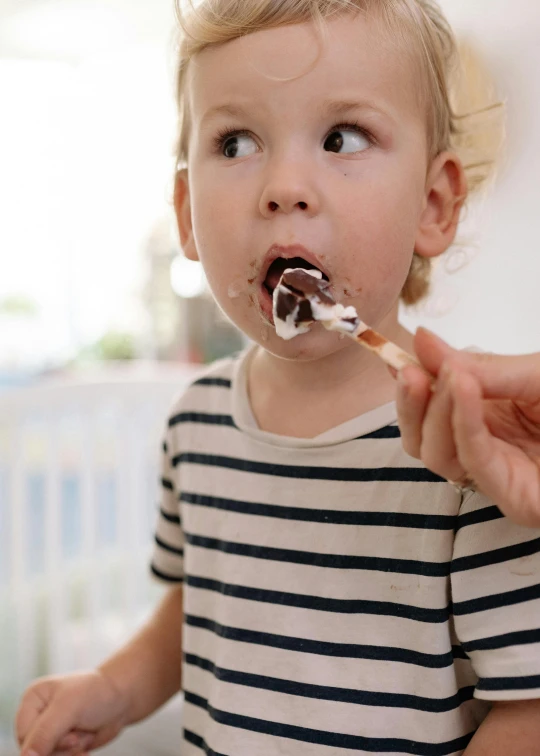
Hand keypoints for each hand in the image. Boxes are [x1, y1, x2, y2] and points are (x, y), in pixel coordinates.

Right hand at [16, 670, 130, 755]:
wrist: (123, 699)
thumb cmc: (97, 694)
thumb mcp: (69, 709)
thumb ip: (45, 733)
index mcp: (33, 699)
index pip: (24, 734)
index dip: (44, 742)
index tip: (70, 735)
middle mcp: (38, 714)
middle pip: (34, 749)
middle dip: (60, 748)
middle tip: (76, 738)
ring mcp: (50, 729)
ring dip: (68, 753)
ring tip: (82, 738)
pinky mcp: (62, 742)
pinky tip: (84, 751)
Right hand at [395, 328, 539, 526]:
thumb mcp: (532, 372)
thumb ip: (477, 365)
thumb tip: (420, 342)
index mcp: (485, 418)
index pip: (429, 410)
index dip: (408, 387)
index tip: (395, 356)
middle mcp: (485, 449)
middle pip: (421, 440)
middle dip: (411, 406)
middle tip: (411, 372)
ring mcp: (500, 477)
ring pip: (437, 458)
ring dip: (434, 415)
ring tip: (447, 378)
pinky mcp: (517, 501)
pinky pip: (475, 464)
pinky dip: (462, 425)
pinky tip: (462, 392)